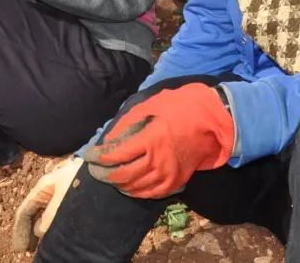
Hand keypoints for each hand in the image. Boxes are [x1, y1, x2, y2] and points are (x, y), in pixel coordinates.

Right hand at [11, 157, 83, 251]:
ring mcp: (60, 194)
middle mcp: (49, 191)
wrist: (107, 169)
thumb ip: (50, 217)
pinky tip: (54, 236)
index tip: (20, 249)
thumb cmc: (84, 181)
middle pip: (33, 214)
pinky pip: (56, 215)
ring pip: (45, 216)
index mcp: (43, 187)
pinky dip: (52, 227)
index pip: (25, 211)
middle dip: (29, 232)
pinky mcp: (71, 199)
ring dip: (40, 231)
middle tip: (28, 250)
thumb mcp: (64, 199)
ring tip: (41, 247)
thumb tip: (40, 232)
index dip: (20, 231)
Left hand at [83, 84, 234, 199]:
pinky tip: (128, 187)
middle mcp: (157, 161)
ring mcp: (167, 174)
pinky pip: (151, 193)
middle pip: (123, 175)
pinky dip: (136, 192)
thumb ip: (127, 124)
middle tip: (94, 170)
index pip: (116, 155)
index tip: (89, 155)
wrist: (210, 122)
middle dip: (104, 174)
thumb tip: (108, 139)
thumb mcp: (149, 107)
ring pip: (135, 187)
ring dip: (118, 184)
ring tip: (108, 177)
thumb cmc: (179, 108)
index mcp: (149, 140)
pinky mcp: (176, 182)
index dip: (99, 157)